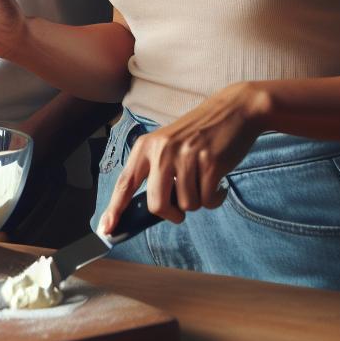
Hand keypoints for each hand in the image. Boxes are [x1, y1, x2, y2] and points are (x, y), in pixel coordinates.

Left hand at [96, 82, 270, 233]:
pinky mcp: (210, 162)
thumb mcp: (167, 145)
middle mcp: (162, 151)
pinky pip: (208, 200)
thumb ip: (155, 170)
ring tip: (204, 181)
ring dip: (198, 201)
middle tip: (181, 209)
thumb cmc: (198, 133)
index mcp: (146, 147)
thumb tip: (149, 209)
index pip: (125, 183)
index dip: (114, 209)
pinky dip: (215, 199)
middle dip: (171, 214)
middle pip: (156, 204)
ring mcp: (186, 156)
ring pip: (187, 205)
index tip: (107, 229)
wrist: (233, 110)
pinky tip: (218, 183)